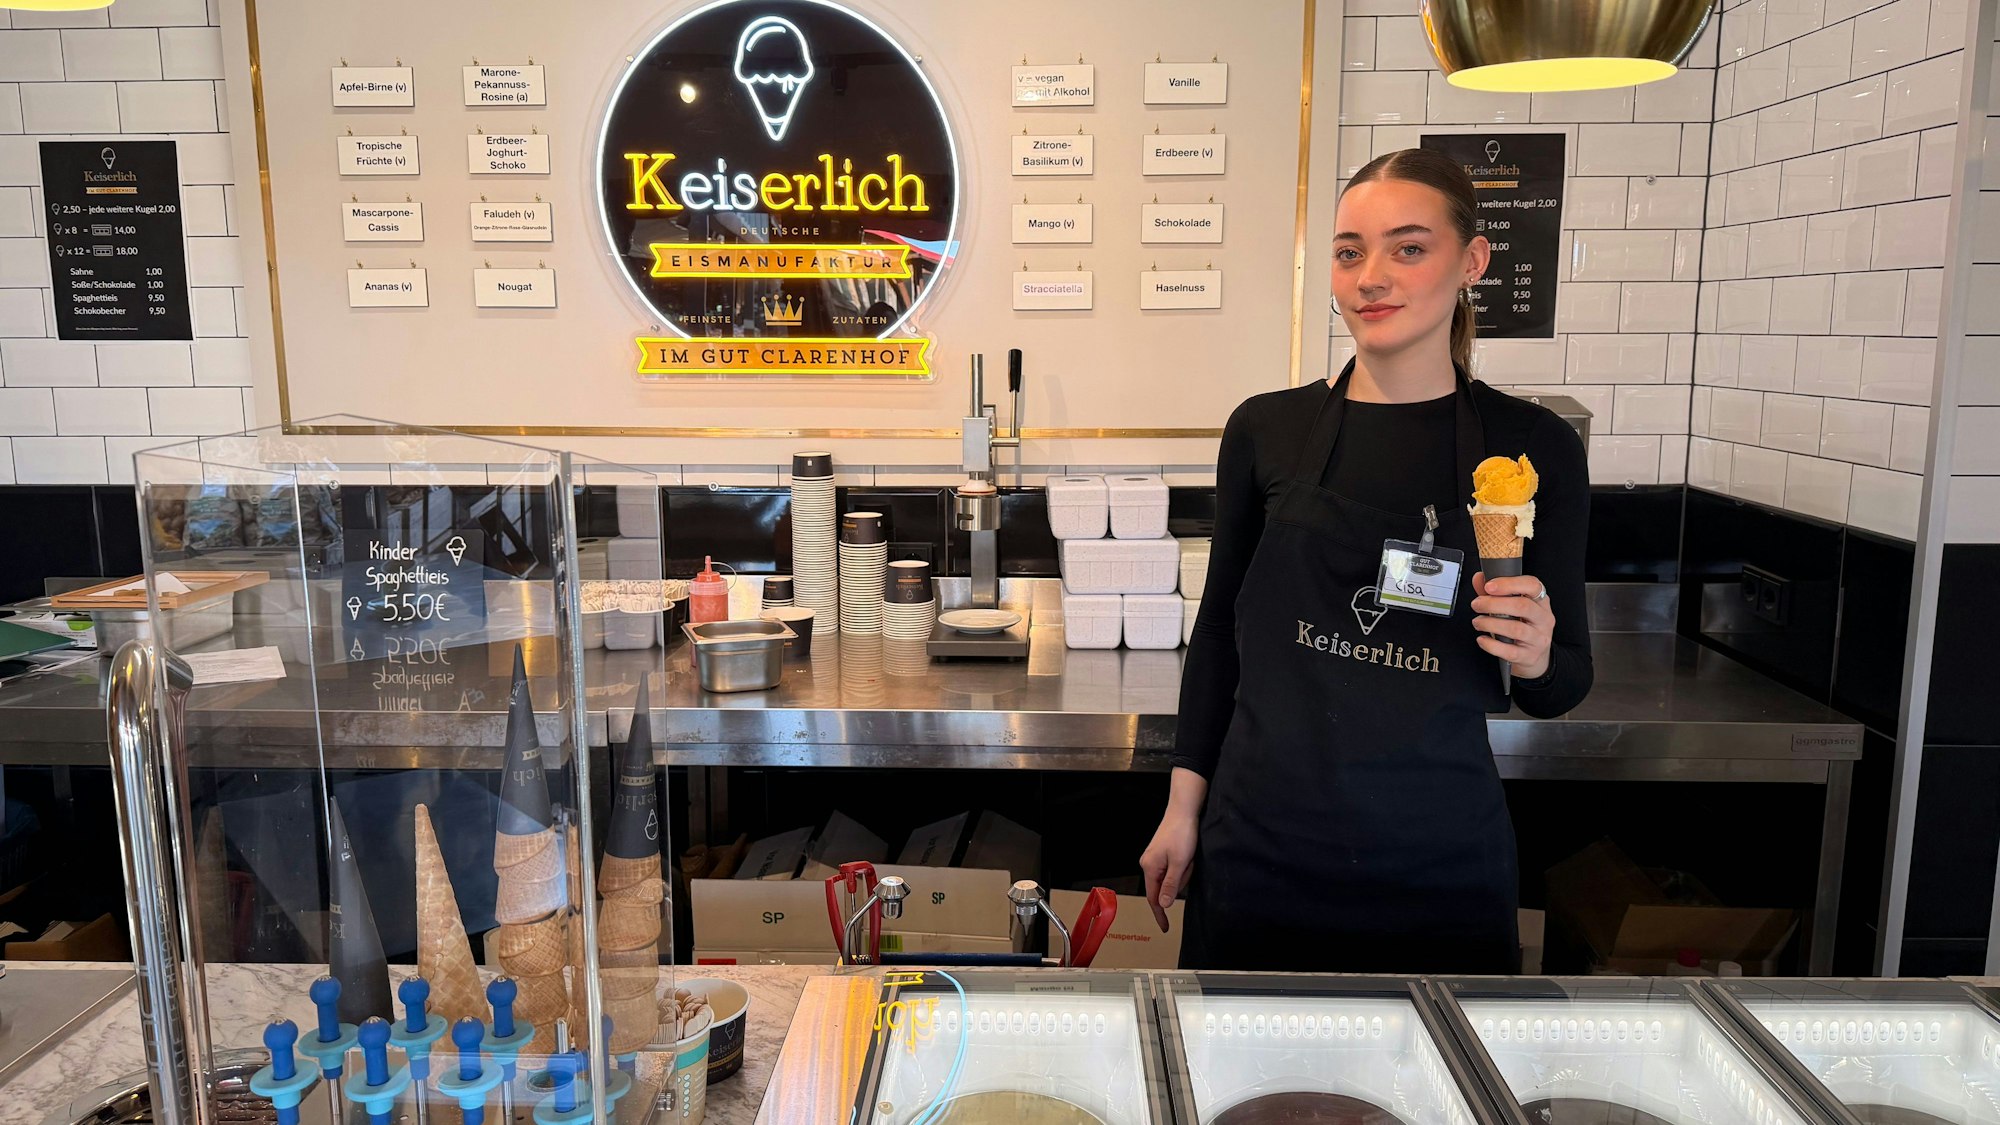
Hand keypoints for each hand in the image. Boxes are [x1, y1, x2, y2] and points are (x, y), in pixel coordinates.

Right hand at [1139, 810, 1197, 933]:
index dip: (1160, 914)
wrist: (1183, 810)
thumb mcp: (1179, 863)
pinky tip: (1187, 854)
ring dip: (1184, 871)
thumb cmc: (1181, 834)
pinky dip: (1183, 865)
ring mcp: (1154, 858)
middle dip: (1181, 879)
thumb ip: (1170, 885)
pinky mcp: (1162, 853)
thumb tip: (1163, 905)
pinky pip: (1173, 868)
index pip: (1154, 898)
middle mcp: (1148, 864)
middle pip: (1165, 886)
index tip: (1165, 928)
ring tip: (1189, 856)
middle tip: (1189, 863)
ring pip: (1172, 877)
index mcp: (1149, 868)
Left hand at [1472, 571, 1554, 679]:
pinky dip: (1492, 645)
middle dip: (1494, 604)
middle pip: (1522, 606)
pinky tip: (1482, 639)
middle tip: (1476, 604)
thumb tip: (1479, 578)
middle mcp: (1543, 619)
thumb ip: (1495, 592)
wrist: (1535, 656)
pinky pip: (1510, 651)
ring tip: (1478, 622)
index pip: (1532, 585)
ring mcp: (1538, 639)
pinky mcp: (1529, 656)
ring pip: (1516, 629)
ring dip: (1490, 624)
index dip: (1509, 583)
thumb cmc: (1522, 626)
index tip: (1489, 586)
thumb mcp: (1513, 607)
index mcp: (1541, 601)